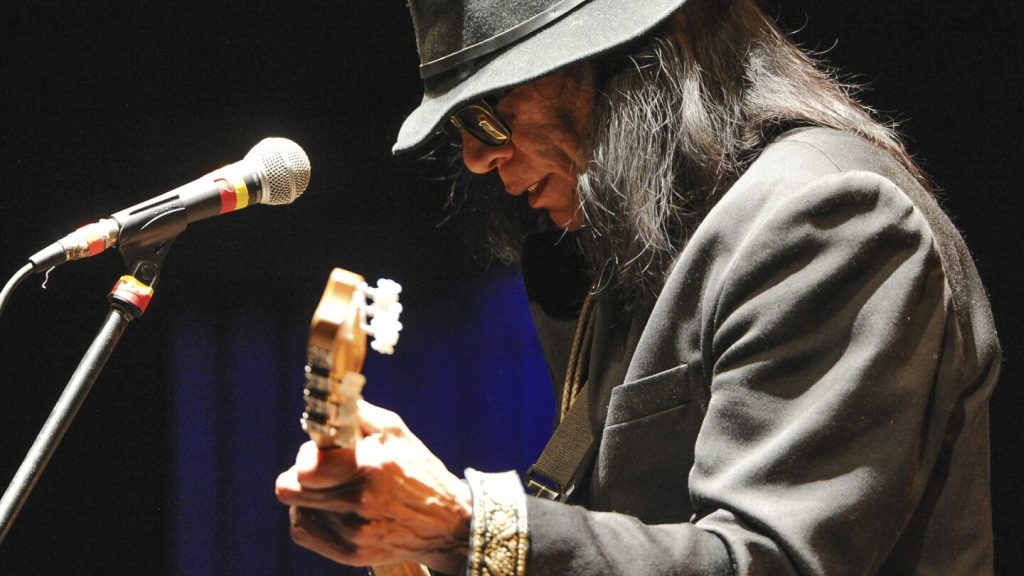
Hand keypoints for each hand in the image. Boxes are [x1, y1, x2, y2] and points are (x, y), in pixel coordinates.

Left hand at [275, 400, 471, 573]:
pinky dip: (313, 517)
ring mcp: (352, 533)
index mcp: (370, 468)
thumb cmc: (418, 469)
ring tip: (338, 489)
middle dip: (304, 473)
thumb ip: (355, 412)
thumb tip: (325, 402)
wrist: (446, 523)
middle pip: (290, 489)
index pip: (305, 467)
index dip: (308, 455)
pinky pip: (303, 531)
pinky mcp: (348, 554)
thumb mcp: (395, 431)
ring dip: (310, 495)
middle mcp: (359, 504)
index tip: (322, 451)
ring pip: (297, 508)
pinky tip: (335, 508)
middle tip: (326, 468)